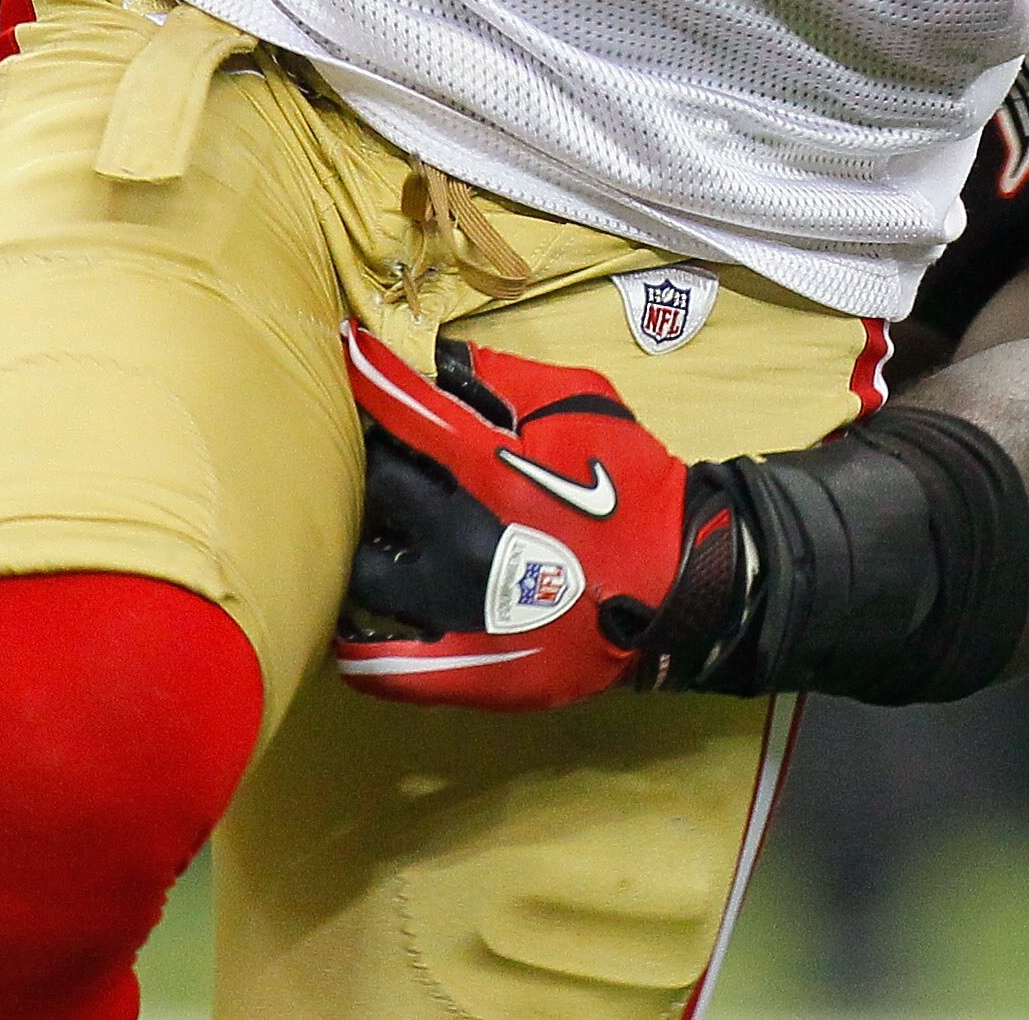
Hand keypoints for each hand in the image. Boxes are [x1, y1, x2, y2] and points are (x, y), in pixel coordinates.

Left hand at [337, 326, 744, 712]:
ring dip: (362, 543)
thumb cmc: (634, 486)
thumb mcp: (584, 403)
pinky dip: (356, 645)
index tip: (348, 357)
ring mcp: (455, 609)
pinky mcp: (463, 670)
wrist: (680, 582)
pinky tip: (351, 624)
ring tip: (373, 534)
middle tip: (378, 455)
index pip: (402, 411)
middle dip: (370, 459)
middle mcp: (460, 537)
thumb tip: (441, 360)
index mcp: (491, 470)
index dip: (367, 377)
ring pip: (362, 572)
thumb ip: (509, 377)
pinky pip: (382, 666)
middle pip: (373, 486)